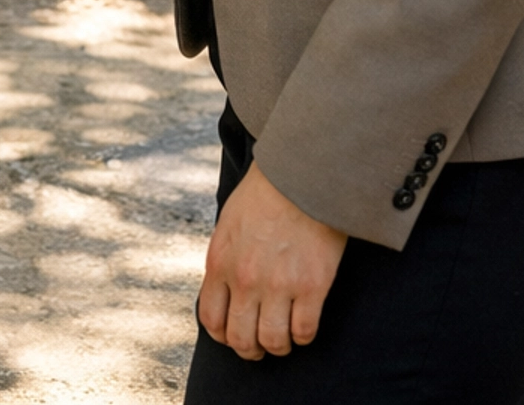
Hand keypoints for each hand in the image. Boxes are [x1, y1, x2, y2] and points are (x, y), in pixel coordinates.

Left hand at [198, 163, 347, 358]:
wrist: (300, 174)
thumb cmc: (265, 194)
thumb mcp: (228, 224)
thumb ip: (225, 260)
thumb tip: (224, 293)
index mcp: (220, 262)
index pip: (212, 320)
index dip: (223, 336)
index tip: (235, 335)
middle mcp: (245, 278)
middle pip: (240, 339)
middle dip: (250, 349)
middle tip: (261, 344)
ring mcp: (279, 284)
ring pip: (273, 342)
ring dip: (279, 345)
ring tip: (285, 336)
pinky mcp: (312, 286)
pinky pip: (304, 331)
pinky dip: (303, 335)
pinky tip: (304, 322)